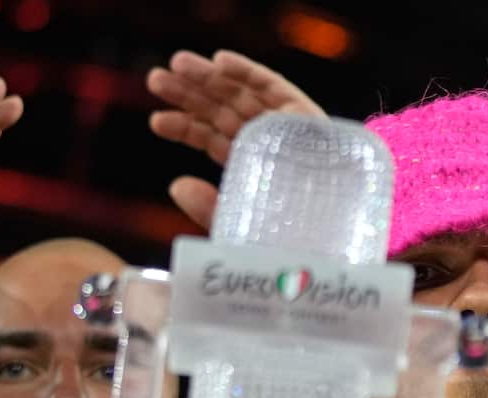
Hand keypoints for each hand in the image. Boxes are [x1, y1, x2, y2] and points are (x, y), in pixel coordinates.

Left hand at [146, 49, 325, 229]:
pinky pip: (274, 88)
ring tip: (176, 64)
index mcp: (248, 166)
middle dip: (188, 94)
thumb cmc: (287, 246)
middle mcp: (265, 143)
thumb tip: (175, 185)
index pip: (211, 139)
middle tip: (155, 80)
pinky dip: (249, 73)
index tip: (156, 121)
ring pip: (241, 95)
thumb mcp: (238, 228)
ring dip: (209, 77)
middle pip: (221, 112)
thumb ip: (206, 207)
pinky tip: (220, 62)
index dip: (184, 127)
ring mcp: (286, 128)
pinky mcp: (307, 118)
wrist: (332, 246)